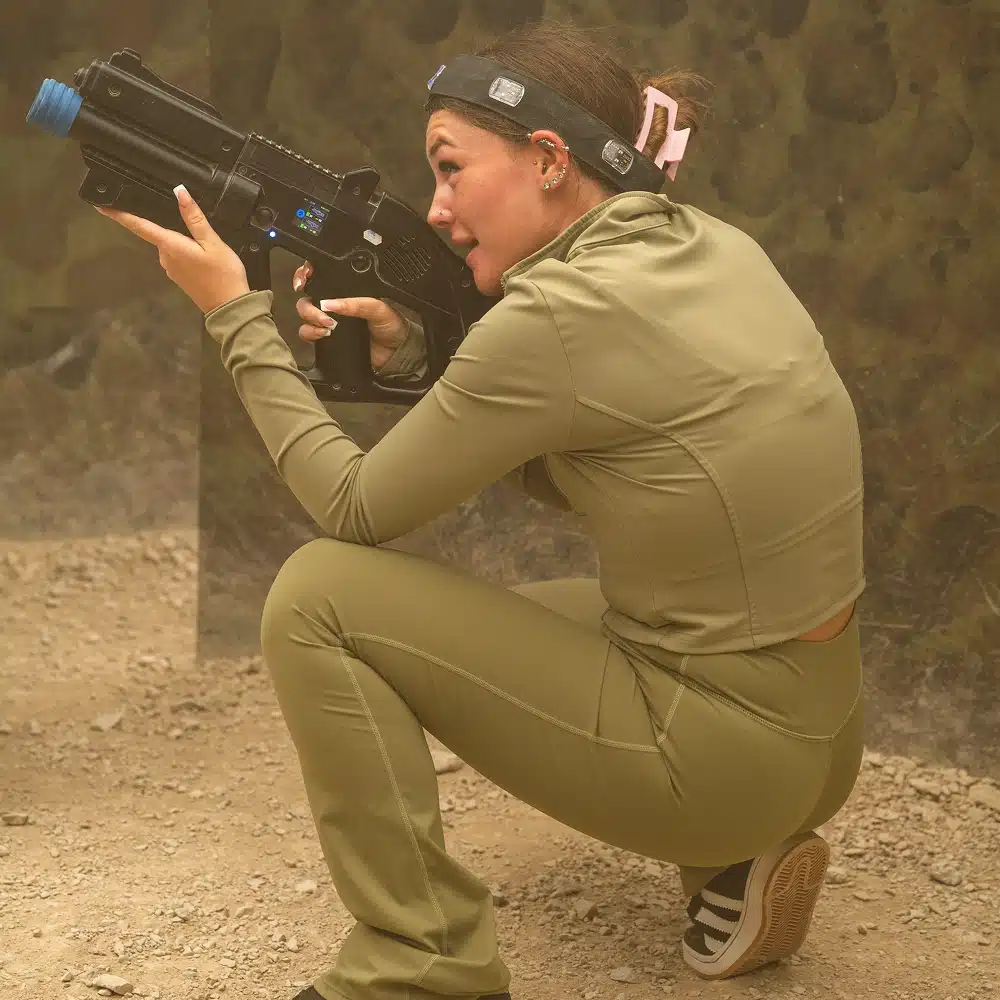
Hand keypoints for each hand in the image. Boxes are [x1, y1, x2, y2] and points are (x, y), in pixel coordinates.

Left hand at [95, 184, 250, 313]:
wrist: (229, 307)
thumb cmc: (223, 275)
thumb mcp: (213, 242)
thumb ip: (194, 217)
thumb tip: (180, 192)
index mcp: (170, 245)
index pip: (139, 226)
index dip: (119, 215)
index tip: (102, 207)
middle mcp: (165, 257)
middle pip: (160, 234)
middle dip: (174, 229)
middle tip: (198, 234)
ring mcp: (171, 269)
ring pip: (171, 246)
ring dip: (185, 243)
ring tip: (208, 249)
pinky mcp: (179, 277)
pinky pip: (178, 258)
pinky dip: (188, 254)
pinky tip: (205, 259)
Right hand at [293, 260, 408, 368]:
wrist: (396, 354)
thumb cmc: (392, 326)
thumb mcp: (379, 309)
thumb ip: (358, 304)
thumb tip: (332, 304)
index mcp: (346, 291)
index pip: (320, 277)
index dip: (306, 275)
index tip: (303, 281)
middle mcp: (334, 305)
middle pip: (307, 298)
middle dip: (309, 306)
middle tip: (324, 315)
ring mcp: (329, 321)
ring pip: (304, 316)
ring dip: (310, 319)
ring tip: (328, 327)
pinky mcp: (327, 340)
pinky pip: (308, 334)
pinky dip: (311, 333)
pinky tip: (324, 335)